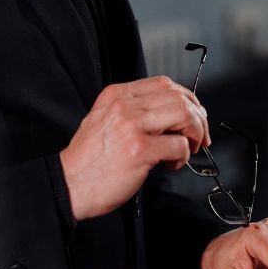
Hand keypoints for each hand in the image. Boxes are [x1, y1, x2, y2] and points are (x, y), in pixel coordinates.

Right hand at [60, 76, 209, 220]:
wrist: (68, 184)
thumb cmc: (88, 159)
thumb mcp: (103, 119)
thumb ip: (132, 110)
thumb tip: (169, 114)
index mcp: (116, 94)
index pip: (163, 84)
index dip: (186, 98)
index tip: (194, 113)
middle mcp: (124, 106)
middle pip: (178, 97)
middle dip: (197, 116)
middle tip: (199, 134)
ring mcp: (132, 126)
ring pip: (183, 114)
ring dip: (195, 132)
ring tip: (189, 147)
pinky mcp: (139, 150)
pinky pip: (178, 145)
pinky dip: (183, 155)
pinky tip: (172, 164)